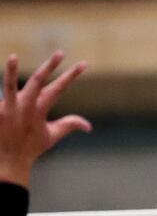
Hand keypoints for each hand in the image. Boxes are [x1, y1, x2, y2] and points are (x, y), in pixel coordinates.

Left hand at [0, 52, 90, 186]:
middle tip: (60, 52)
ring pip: (9, 86)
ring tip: (13, 57)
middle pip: (38, 81)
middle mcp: (24, 107)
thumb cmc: (29, 149)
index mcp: (40, 111)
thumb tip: (89, 126)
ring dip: (11, 71)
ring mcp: (7, 109)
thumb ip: (69, 125)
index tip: (83, 64)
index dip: (72, 75)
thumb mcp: (51, 136)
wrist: (6, 164)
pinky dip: (1, 85)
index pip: (59, 88)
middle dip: (50, 66)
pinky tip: (4, 71)